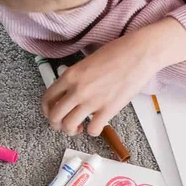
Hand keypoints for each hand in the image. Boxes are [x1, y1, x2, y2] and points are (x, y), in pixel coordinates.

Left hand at [42, 19, 185, 135]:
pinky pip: (93, 130)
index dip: (47, 110)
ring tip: (79, 127)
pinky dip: (93, 131)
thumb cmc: (117, 53)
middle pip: (55, 116)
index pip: (47, 98)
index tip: (53, 113)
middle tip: (64, 125)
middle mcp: (77, 90)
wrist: (138, 54)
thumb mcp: (87, 62)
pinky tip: (97, 125)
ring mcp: (92, 101)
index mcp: (70, 75)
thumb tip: (73, 92)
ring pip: (69, 126)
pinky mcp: (108, 110)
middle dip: (56, 124)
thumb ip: (77, 78)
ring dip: (72, 130)